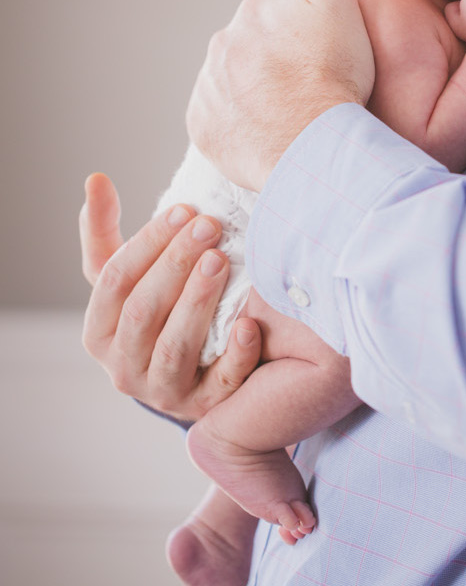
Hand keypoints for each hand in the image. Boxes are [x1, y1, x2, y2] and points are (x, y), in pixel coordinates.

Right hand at [80, 172, 260, 420]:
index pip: (113, 282)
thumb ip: (106, 230)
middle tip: (209, 226)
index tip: (184, 209)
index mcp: (98, 332)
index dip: (148, 243)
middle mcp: (123, 368)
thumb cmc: (157, 310)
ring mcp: (164, 392)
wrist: (191, 374)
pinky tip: (249, 324)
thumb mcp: (126, 276)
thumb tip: (95, 178)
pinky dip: (235, 355)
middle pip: (143, 312)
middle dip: (175, 264)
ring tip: (221, 260)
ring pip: (174, 347)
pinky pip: (220, 384)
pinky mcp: (206, 407)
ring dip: (197, 301)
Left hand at [187, 0, 375, 191]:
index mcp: (254, 10)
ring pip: (240, 82)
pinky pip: (222, 119)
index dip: (311, 35)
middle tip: (315, 85)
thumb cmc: (335, 75)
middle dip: (282, 61)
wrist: (313, 147)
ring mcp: (209, 88)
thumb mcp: (337, 0)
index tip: (327, 56)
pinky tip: (271, 131)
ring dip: (262, 91)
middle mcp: (222, 43)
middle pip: (259, 48)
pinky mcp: (203, 127)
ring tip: (296, 111)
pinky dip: (242, 123)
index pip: (284, 15)